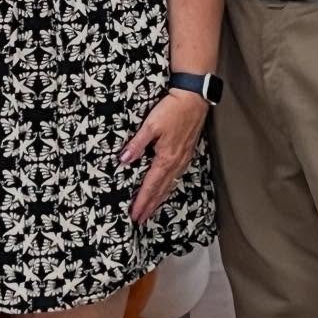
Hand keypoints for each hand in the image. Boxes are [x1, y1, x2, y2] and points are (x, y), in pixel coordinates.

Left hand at [121, 88, 207, 224]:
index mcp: (166, 158)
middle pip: (161, 190)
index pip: (151, 185)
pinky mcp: (187, 152)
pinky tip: (166, 188)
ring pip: (170, 184)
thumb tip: (124, 159)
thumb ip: (137, 143)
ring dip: (159, 198)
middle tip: (140, 219)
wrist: (193, 98)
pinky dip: (169, 187)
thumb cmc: (172, 109)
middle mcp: (176, 162)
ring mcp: (183, 158)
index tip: (135, 214)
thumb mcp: (151, 125)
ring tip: (151, 209)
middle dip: (150, 205)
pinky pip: (176, 176)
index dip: (142, 201)